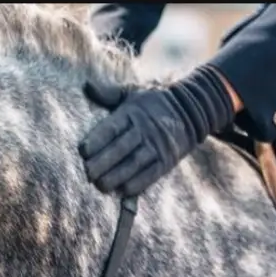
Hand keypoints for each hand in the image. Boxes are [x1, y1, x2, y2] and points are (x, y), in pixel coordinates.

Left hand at [78, 66, 236, 197]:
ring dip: (118, 176)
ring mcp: (158, 145)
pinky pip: (153, 173)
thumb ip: (109, 93)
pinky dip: (139, 183)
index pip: (113, 127)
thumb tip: (87, 86)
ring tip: (102, 185)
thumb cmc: (153, 102)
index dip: (98, 139)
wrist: (191, 110)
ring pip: (135, 163)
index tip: (83, 151)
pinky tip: (125, 190)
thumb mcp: (133, 93)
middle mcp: (145, 129)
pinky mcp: (167, 160)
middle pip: (122, 147)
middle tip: (88, 173)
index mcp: (133, 113)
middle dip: (104, 162)